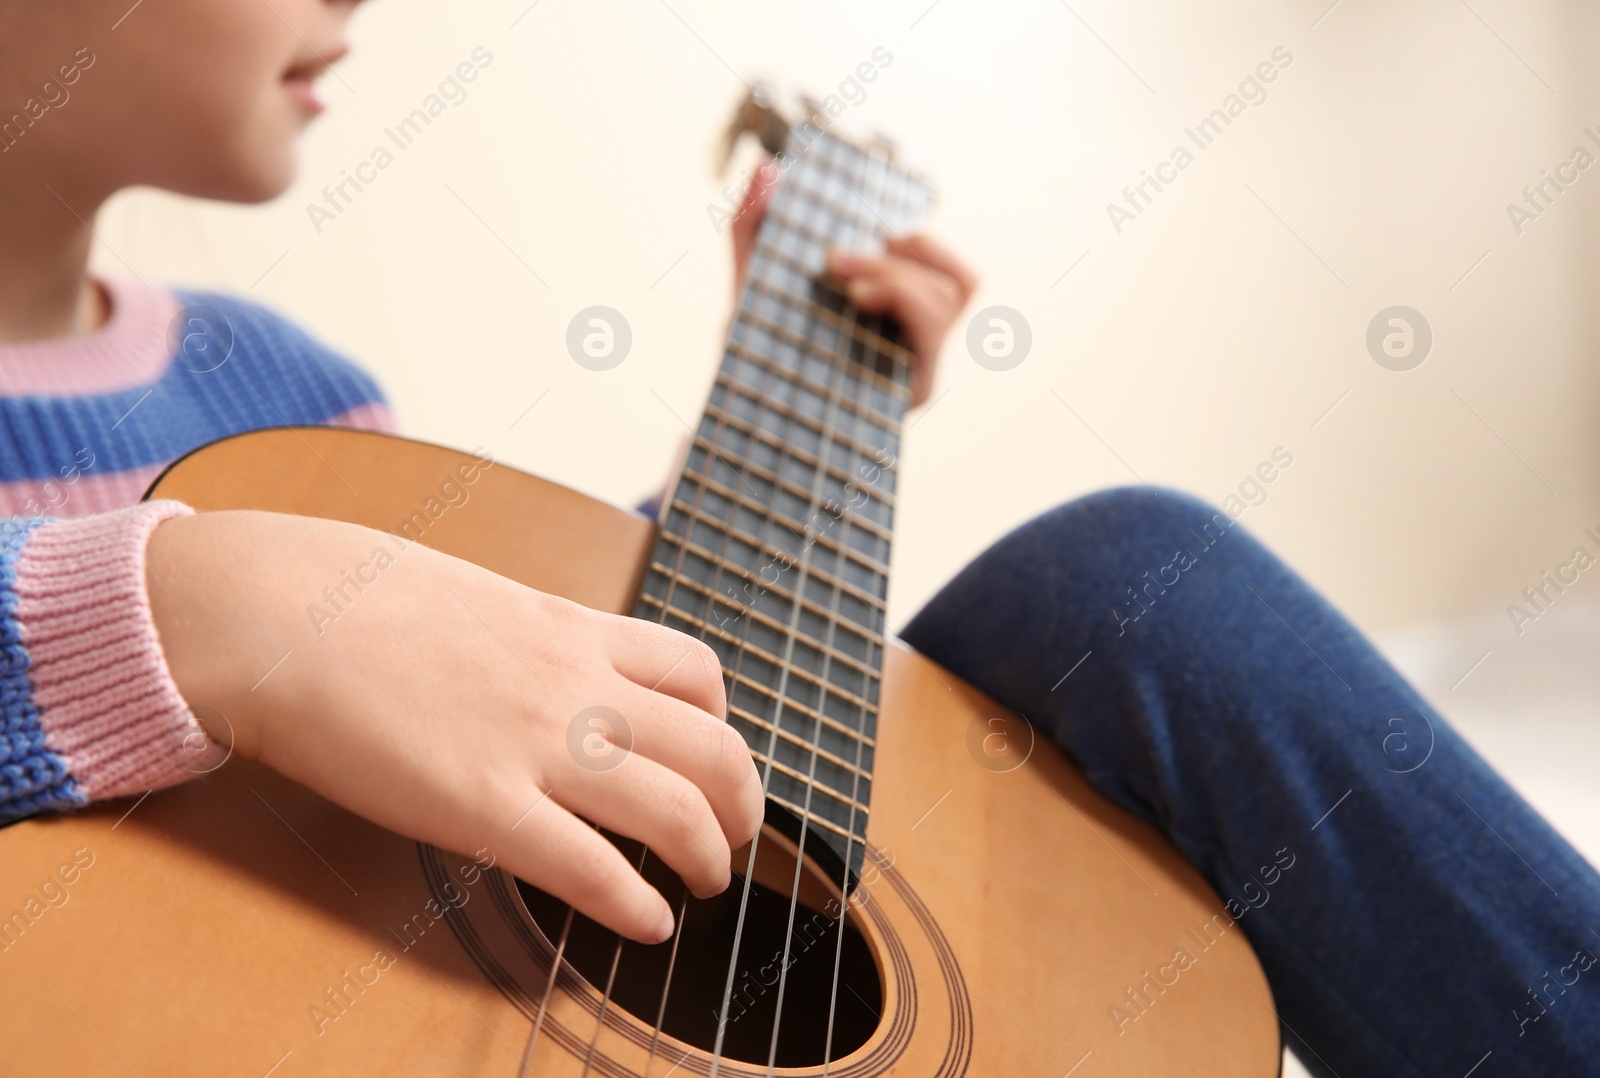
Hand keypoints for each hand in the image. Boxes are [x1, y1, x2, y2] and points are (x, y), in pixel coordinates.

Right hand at [147, 510, 763, 943]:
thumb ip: (531, 640)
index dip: (723, 725)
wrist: (278, 610)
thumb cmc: (356, 599)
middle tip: (734, 839)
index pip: (696, 672)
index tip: (714, 759)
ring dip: (709, 856)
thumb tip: (544, 669)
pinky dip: (637, 905)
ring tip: (705, 884)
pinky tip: (648, 924)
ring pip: (677, 808)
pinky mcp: (484, 806)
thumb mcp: (478, 598)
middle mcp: (575, 683)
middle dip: (742, 804)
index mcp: (571, 628)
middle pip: (713, 747)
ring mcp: (536, 744)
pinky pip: (593, 867)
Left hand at [731, 158, 978, 407]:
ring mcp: (918, 366)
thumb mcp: (751, 285)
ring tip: (846, 287)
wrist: (739, 416)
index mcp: (896, 315)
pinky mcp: (911, 390)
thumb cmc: (754, 354)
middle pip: (960, 282)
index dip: (928, 244)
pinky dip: (902, 298)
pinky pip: (934, 328)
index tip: (880, 232)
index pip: (951, 273)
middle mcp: (916, 342)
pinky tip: (858, 302)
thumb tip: (765, 168)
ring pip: (950, 296)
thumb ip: (753, 228)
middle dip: (898, 258)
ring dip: (899, 274)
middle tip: (834, 261)